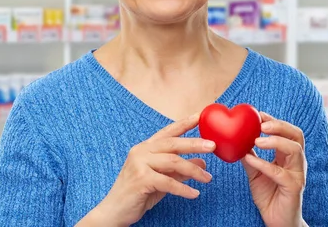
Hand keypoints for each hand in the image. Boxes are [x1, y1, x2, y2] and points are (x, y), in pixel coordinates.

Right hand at [92, 113, 215, 226]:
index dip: (185, 123)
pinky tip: (194, 194)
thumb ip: (180, 169)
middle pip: (173, 143)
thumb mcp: (163, 179)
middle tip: (213, 146)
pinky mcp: (140, 179)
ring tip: (207, 178)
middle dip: (195, 143)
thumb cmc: (138, 194)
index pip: (168, 132)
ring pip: (173, 162)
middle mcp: (141, 151)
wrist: (114, 211)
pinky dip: (183, 189)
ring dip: (194, 170)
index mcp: (146, 147)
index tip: (200, 115)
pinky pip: (168, 182)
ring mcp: (139, 164)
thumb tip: (202, 162)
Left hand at [241, 112, 306, 226]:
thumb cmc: (268, 195)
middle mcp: (297, 162)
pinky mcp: (294, 188)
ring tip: (256, 140)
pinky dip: (264, 164)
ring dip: (274, 141)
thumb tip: (235, 139)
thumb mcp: (255, 172)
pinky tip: (250, 159)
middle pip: (297, 135)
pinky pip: (280, 173)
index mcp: (289, 156)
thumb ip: (249, 156)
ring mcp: (297, 174)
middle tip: (261, 124)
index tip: (258, 114)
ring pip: (294, 150)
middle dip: (279, 125)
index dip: (274, 120)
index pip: (288, 131)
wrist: (276, 221)